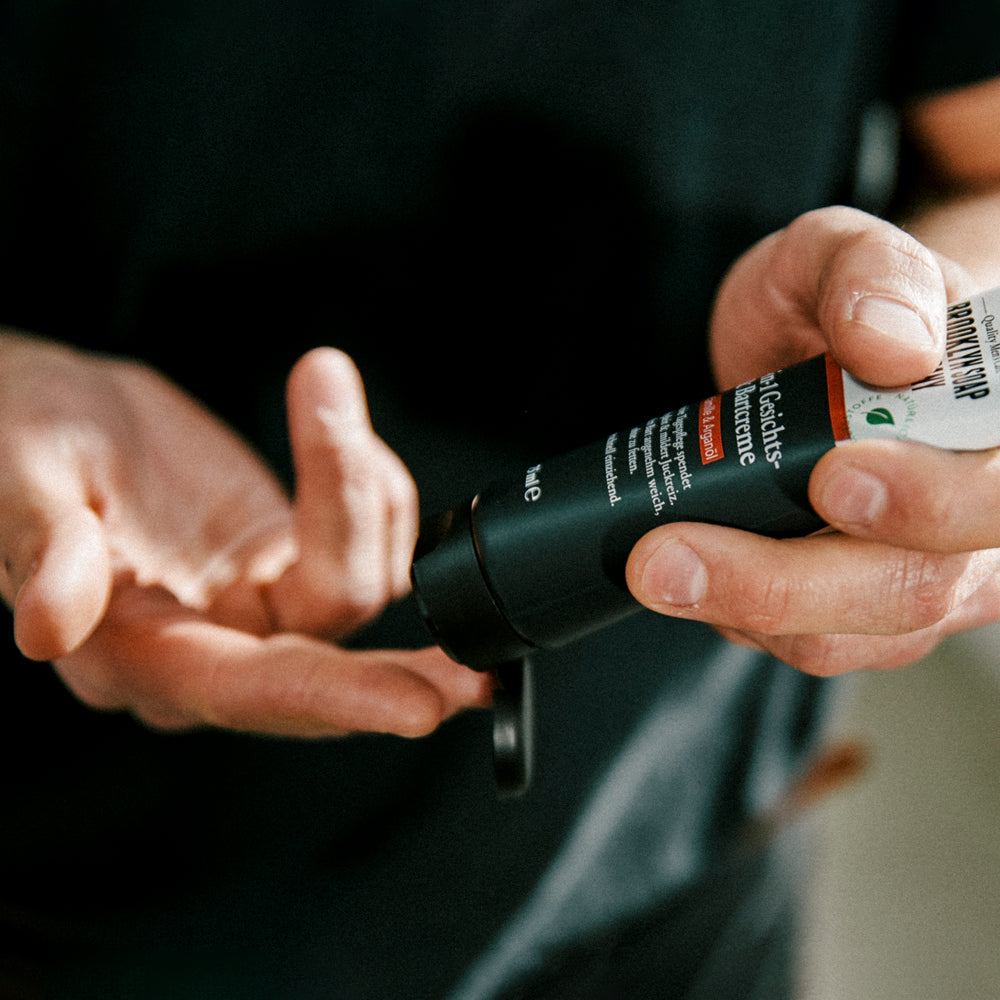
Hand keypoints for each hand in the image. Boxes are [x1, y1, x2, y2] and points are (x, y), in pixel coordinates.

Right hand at [0, 334, 490, 734]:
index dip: (337, 698)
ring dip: (369, 496)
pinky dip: (374, 490)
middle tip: (481, 671)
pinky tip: (343, 435)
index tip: (422, 707)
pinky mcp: (290, 564)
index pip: (249, 692)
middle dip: (407, 672)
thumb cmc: (19, 441)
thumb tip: (47, 628)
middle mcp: (211, 647)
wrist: (55, 412)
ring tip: (324, 394)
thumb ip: (43, 552)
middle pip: (327, 674)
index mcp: (139, 651)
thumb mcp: (19, 479)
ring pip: (359, 591)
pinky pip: (367, 546)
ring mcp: (258, 608)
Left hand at [626, 206, 999, 673]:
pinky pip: (814, 640)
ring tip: (657, 565)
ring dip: (746, 608)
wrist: (819, 350)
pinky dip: (743, 615)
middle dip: (787, 580)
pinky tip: (695, 572)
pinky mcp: (864, 607)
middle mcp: (977, 515)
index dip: (928, 497)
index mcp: (995, 420)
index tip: (829, 477)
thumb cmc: (839, 304)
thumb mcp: (836, 253)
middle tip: (671, 555)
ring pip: (856, 632)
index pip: (997, 490)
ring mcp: (927, 572)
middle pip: (918, 584)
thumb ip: (868, 271)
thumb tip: (892, 343)